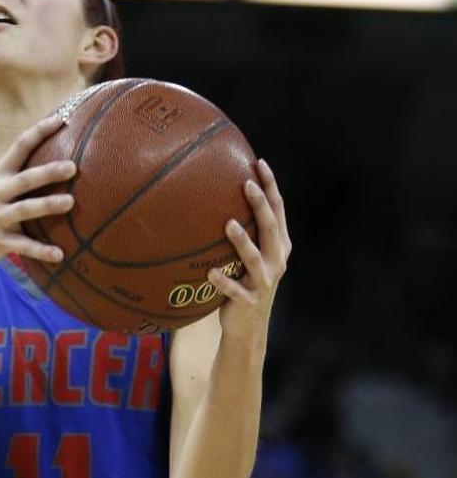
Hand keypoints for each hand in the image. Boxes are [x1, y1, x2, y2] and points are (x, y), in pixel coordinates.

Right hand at [0, 114, 76, 277]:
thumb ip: (21, 176)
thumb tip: (60, 160)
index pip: (19, 146)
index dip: (39, 131)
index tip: (61, 120)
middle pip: (24, 179)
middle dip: (47, 172)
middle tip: (73, 167)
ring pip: (24, 209)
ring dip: (47, 205)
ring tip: (70, 203)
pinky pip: (22, 246)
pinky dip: (41, 250)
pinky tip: (60, 255)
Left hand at [209, 159, 292, 340]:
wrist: (248, 327)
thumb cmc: (244, 282)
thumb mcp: (249, 255)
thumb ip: (242, 230)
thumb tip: (213, 195)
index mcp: (278, 246)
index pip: (278, 210)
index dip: (271, 187)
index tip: (259, 162)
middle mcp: (276, 261)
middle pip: (270, 228)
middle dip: (260, 205)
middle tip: (246, 184)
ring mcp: (264, 282)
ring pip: (255, 258)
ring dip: (242, 241)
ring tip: (228, 224)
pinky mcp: (249, 301)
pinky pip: (236, 290)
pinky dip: (224, 282)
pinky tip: (210, 273)